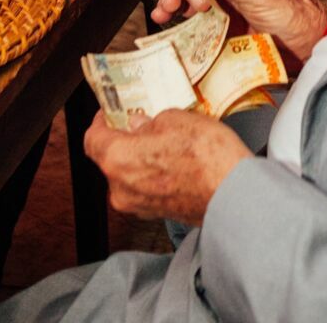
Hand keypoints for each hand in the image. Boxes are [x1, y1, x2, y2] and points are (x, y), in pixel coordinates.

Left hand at [84, 109, 250, 225]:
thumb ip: (150, 122)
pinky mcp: (156, 214)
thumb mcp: (175, 118)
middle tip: (140, 120)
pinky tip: (173, 159)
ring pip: (128, 175)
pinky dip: (152, 173)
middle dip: (123, 139)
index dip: (100, 121)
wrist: (234, 194)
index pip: (92, 140)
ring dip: (139, 157)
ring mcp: (138, 206)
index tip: (109, 111)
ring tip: (163, 139)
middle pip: (110, 159)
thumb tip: (140, 125)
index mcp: (118, 160)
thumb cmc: (206, 156)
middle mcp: (121, 188)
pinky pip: (144, 188)